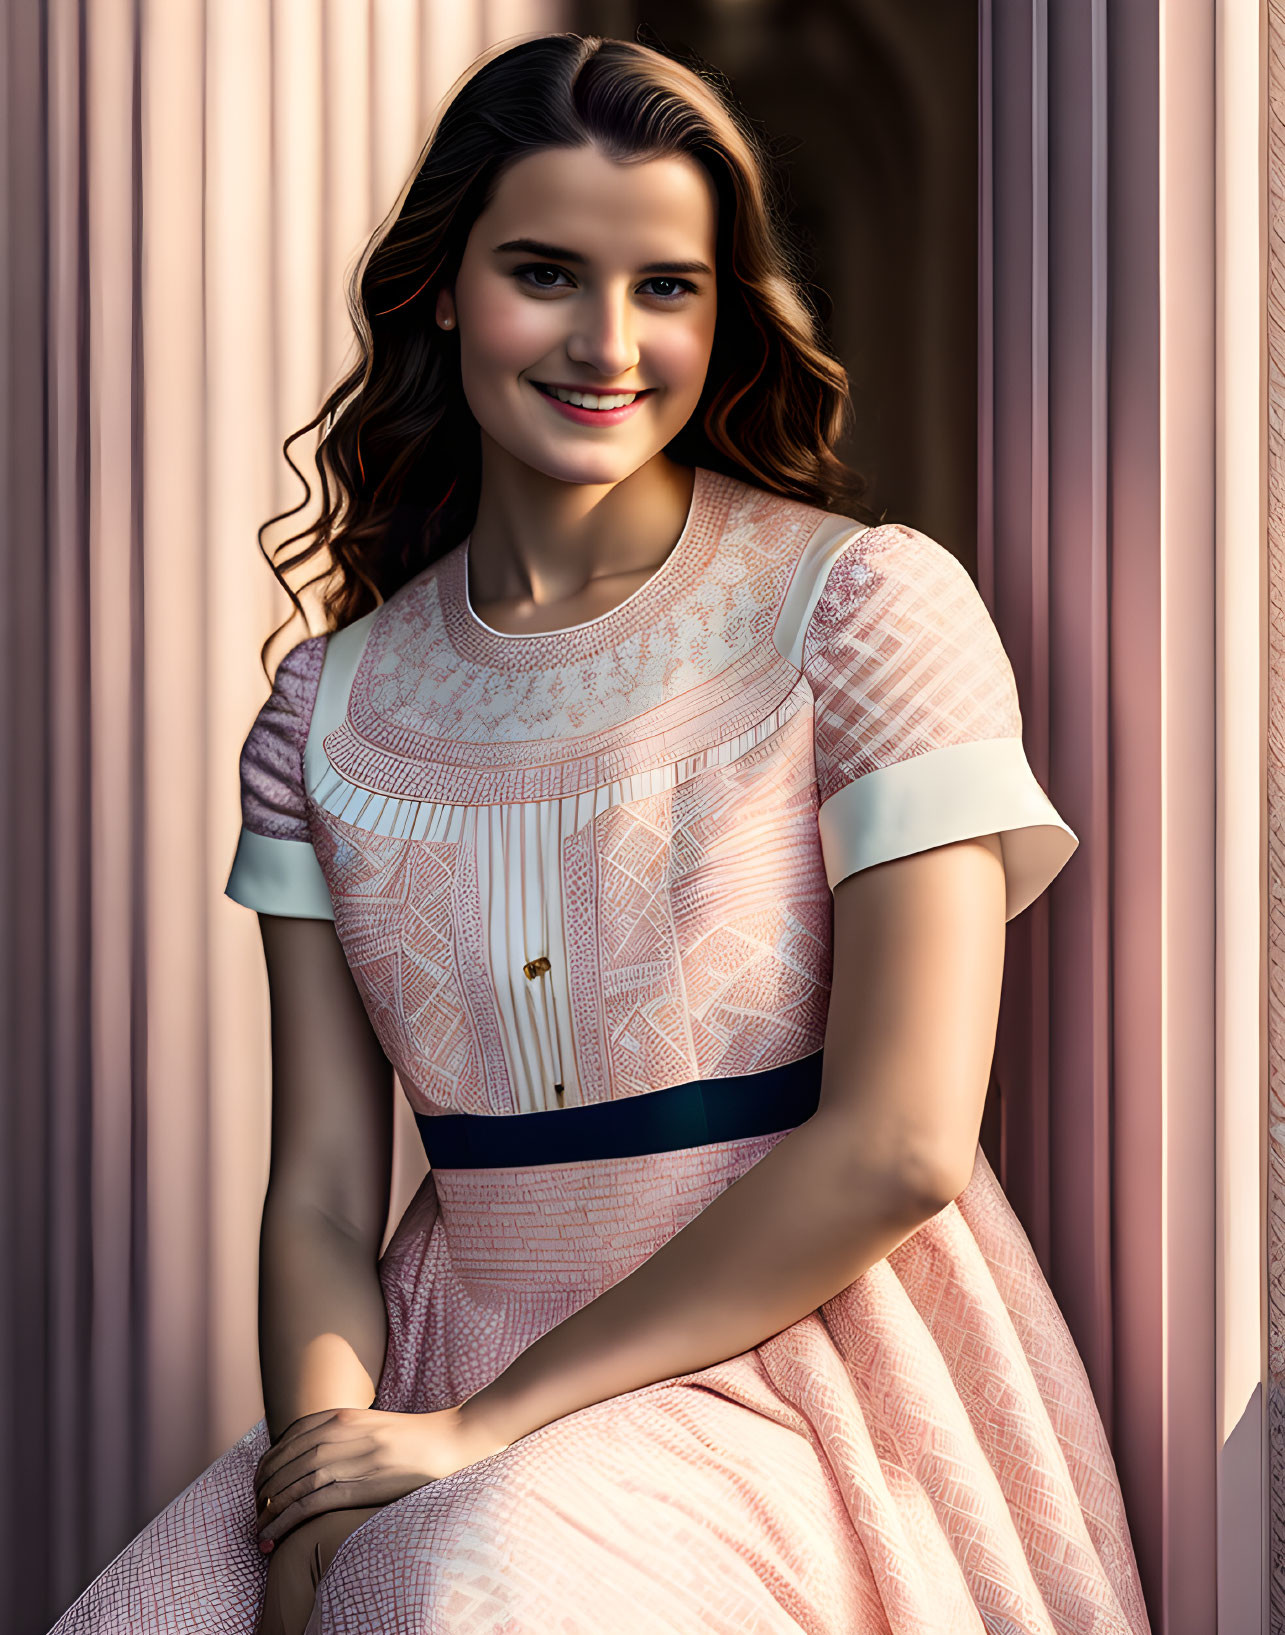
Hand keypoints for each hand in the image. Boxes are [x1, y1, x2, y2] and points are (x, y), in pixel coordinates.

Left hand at [252, 1406, 510, 1548]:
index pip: (285, 1441)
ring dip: (267, 1512)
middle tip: (255, 1516)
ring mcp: (349, 1457)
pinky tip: (273, 1536)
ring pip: (290, 1486)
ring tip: (257, 1533)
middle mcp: (339, 1432)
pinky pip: (309, 1504)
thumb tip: (309, 1456)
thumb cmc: (412, 1439)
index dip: (265, 1468)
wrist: (451, 1441)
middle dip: (261, 1494)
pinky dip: (284, 1521)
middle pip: (282, 1464)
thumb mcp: (370, 1426)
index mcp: (340, 1416)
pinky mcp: (359, 1484)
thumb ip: (340, 1434)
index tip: (259, 1489)